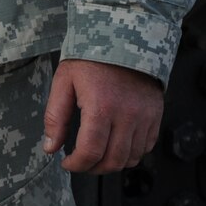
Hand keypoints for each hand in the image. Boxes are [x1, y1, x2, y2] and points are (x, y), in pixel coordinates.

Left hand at [41, 58, 162, 173]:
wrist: (124, 37)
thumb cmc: (90, 59)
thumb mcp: (64, 82)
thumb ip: (55, 117)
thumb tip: (50, 147)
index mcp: (101, 107)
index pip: (91, 152)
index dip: (77, 164)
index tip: (67, 163)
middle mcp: (127, 116)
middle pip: (113, 160)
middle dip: (93, 168)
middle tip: (80, 163)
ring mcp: (145, 118)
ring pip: (131, 158)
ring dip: (112, 163)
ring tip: (97, 156)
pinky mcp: (156, 116)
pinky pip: (146, 147)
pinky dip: (131, 154)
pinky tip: (116, 145)